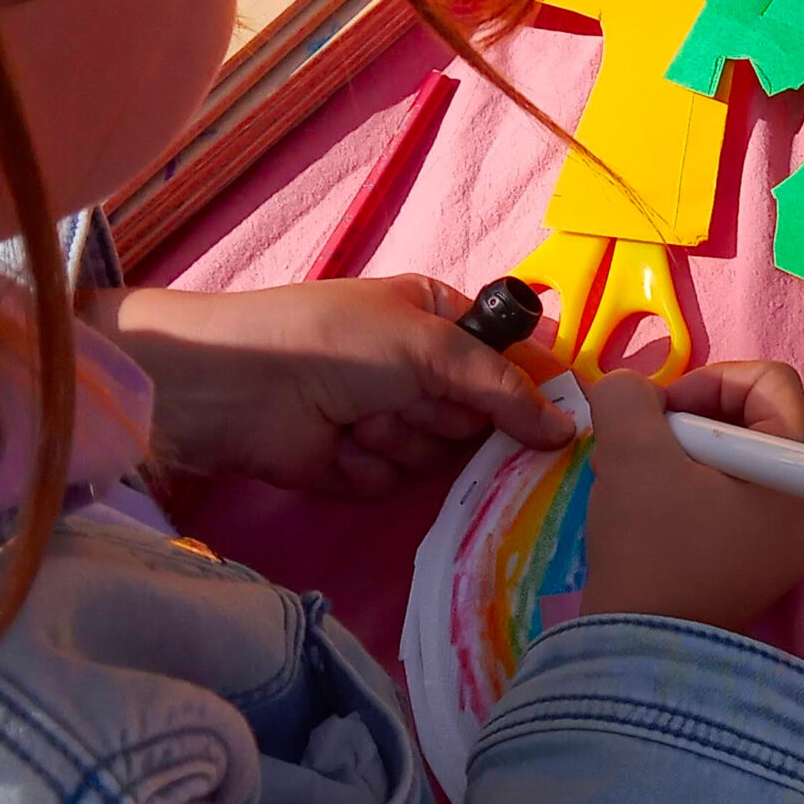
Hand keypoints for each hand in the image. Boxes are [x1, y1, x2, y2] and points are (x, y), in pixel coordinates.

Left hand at [84, 278, 573, 495]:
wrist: (234, 386)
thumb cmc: (332, 339)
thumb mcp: (428, 343)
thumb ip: (502, 387)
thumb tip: (569, 429)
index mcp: (438, 319)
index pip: (511, 360)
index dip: (536, 392)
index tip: (566, 422)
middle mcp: (420, 370)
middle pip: (482, 419)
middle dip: (447, 417)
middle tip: (412, 401)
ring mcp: (390, 420)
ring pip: (439, 456)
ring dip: (401, 440)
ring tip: (356, 417)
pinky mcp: (360, 467)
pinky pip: (395, 484)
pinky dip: (367, 467)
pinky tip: (334, 444)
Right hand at [579, 362, 803, 632]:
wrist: (643, 647)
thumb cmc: (651, 549)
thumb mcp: (632, 454)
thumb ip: (631, 397)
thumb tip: (632, 390)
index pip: (770, 382)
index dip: (707, 382)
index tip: (660, 416)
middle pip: (770, 414)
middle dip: (706, 413)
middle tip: (657, 440)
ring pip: (754, 450)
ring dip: (700, 445)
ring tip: (653, 474)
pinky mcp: (775, 554)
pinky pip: (750, 487)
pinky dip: (708, 477)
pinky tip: (665, 501)